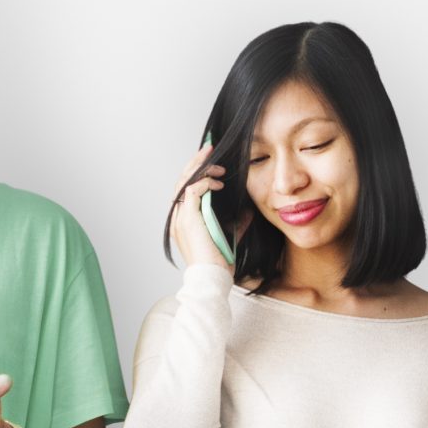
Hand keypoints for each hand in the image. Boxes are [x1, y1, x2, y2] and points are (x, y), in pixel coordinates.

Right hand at [168, 145, 230, 269]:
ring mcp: (180, 217)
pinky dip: (205, 182)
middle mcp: (178, 216)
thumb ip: (237, 221)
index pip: (186, 187)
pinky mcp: (187, 219)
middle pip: (182, 179)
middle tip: (210, 149)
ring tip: (216, 163)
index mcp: (185, 219)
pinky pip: (192, 190)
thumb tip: (248, 209)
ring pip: (184, 181)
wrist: (213, 279)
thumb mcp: (231, 235)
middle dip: (196, 162)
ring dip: (200, 168)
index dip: (197, 171)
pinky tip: (219, 183)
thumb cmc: (220, 261)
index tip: (213, 161)